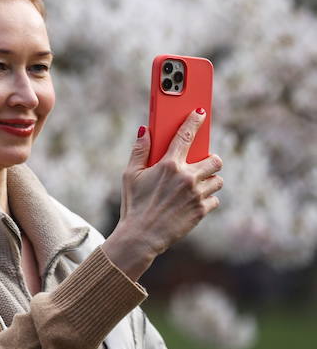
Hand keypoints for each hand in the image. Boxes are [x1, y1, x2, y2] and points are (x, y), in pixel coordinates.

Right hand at [101, 110, 222, 280]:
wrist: (141, 236)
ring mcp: (196, 195)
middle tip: (200, 165)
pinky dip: (207, 199)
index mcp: (168, 165)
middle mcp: (186, 177)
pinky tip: (194, 201)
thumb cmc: (133, 204)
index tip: (201, 113)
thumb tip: (145, 131)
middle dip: (210, 160)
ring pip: (218, 180)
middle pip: (214, 160)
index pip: (186, 135)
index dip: (194, 121)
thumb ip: (139, 151)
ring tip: (196, 185)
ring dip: (210, 180)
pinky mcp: (202, 211)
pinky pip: (215, 199)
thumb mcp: (130, 175)